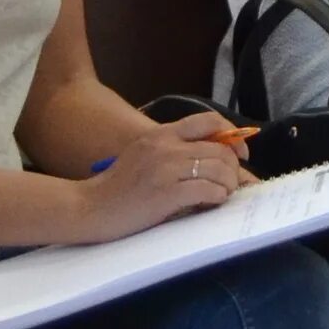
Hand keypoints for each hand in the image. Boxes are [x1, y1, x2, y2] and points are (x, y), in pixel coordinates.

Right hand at [68, 113, 248, 242]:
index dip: (232, 136)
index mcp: (161, 134)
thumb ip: (172, 151)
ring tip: (222, 195)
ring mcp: (166, 169)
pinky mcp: (166, 194)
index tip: (239, 154)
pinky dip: (217, 197)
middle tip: (232, 184)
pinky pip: (208, 190)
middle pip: (220, 149)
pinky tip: (211, 203)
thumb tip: (211, 159)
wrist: (89, 208)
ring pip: (219, 169)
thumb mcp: (143, 156)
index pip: (208, 121)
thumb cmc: (117, 188)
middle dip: (234, 168)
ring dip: (229, 185)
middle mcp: (165, 147)